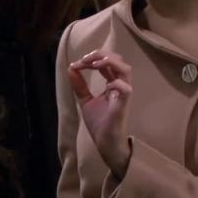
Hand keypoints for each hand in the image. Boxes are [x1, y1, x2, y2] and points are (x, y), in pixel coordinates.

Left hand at [68, 49, 132, 178]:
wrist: (105, 143)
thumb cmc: (99, 123)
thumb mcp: (85, 100)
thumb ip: (79, 85)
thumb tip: (71, 68)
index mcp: (112, 84)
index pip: (106, 63)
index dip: (92, 59)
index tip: (76, 65)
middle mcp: (120, 86)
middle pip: (118, 60)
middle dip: (101, 54)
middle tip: (85, 59)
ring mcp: (123, 95)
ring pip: (126, 70)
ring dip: (110, 62)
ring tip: (94, 64)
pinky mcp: (124, 105)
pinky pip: (126, 89)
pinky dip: (116, 83)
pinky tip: (105, 85)